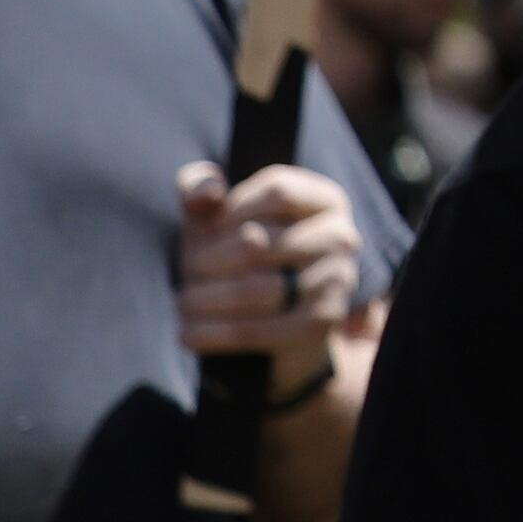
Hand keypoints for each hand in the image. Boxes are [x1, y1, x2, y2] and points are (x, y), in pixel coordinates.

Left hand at [176, 159, 357, 382]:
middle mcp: (341, 236)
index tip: (206, 229)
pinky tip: (189, 334)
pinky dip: (217, 334)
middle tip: (184, 274)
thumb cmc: (241, 250)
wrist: (276, 316)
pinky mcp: (320, 324)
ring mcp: (336, 281)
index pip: (278, 191)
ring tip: (181, 303)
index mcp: (324, 199)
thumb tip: (208, 192)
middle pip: (259, 243)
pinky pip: (260, 329)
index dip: (232, 210)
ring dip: (207, 299)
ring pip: (257, 289)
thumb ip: (201, 187)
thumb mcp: (220, 214)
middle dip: (209, 260)